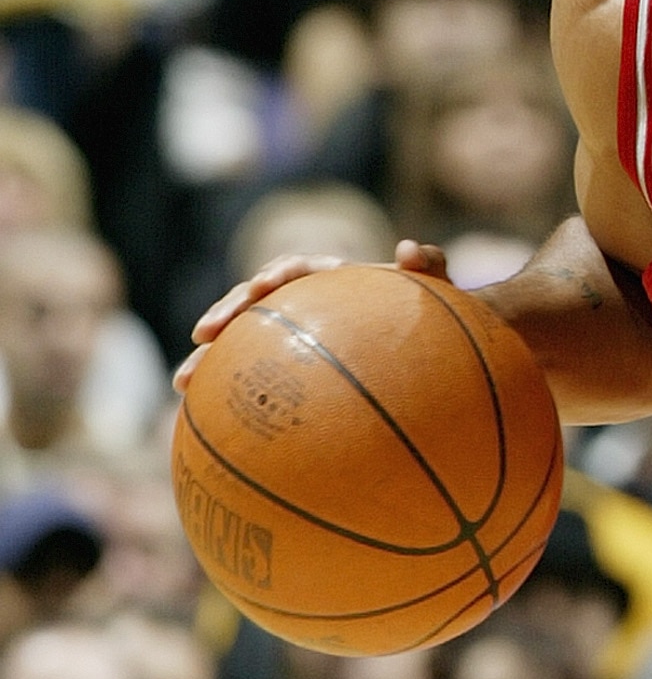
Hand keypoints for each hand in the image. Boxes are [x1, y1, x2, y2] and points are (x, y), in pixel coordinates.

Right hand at [175, 239, 452, 393]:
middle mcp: (306, 305)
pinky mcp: (292, 372)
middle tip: (201, 337)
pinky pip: (259, 384)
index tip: (263, 287)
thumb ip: (431, 266)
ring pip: (245, 345)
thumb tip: (411, 248)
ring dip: (211, 362)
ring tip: (185, 386)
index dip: (276, 276)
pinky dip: (234, 400)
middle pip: (254, 305)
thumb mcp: (440, 292)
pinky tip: (213, 429)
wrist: (437, 348)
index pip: (296, 270)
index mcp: (333, 281)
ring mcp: (296, 339)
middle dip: (225, 317)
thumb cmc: (437, 317)